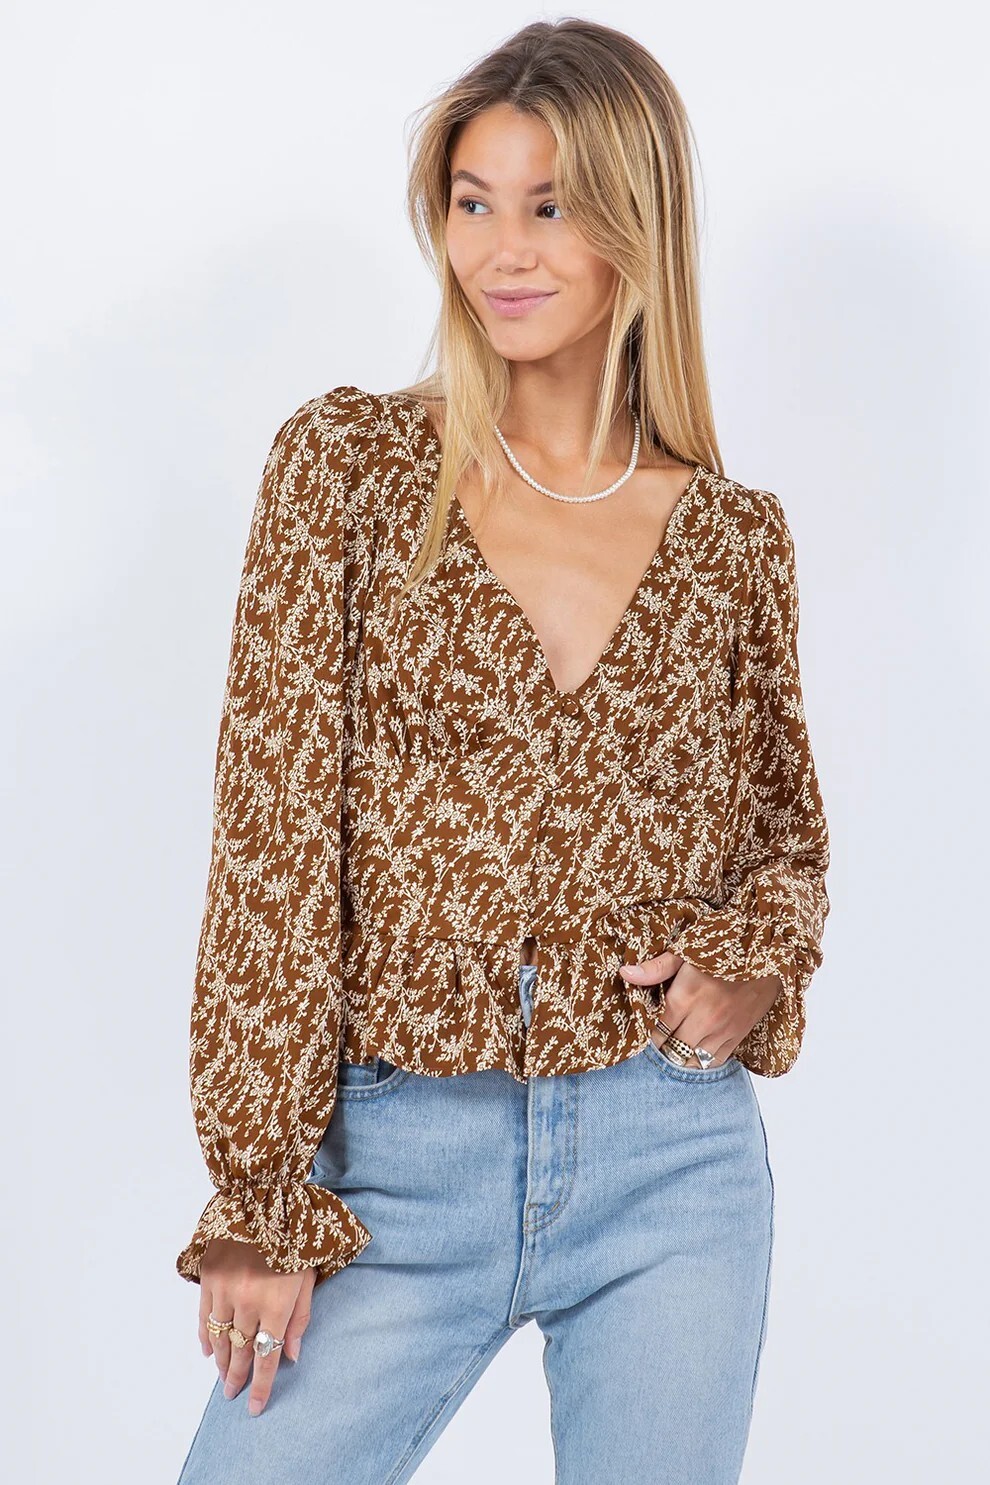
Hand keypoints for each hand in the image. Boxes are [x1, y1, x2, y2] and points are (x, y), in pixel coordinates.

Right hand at [199, 1239, 315, 1415]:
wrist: (265, 1198)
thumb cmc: (295, 1238)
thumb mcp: (308, 1276)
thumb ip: (300, 1318)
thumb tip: (291, 1356)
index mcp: (277, 1304)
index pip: (267, 1357)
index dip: (261, 1386)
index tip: (255, 1408)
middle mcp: (248, 1302)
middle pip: (241, 1351)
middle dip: (237, 1377)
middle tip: (233, 1394)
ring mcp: (225, 1290)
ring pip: (219, 1338)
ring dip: (221, 1361)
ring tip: (224, 1376)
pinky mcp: (209, 1277)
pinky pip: (203, 1316)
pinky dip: (205, 1336)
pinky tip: (209, 1350)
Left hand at [619, 951, 782, 1065]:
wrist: (766, 950)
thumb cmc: (721, 947)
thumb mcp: (685, 951)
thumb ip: (656, 967)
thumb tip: (625, 973)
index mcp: (686, 998)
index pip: (656, 1031)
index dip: (647, 1032)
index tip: (644, 1028)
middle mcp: (704, 1020)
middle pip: (672, 1049)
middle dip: (662, 1046)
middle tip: (657, 1038)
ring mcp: (723, 1030)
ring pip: (692, 1060)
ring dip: (680, 1056)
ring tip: (674, 1046)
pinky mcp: (739, 1035)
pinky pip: (715, 1061)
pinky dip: (702, 1059)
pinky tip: (695, 1049)